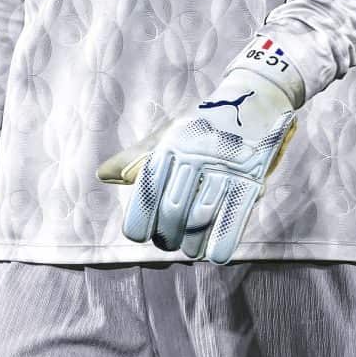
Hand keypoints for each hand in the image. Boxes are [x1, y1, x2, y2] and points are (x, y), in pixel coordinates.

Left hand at [97, 39, 303, 262]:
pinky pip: (234, 215)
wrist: (253, 101)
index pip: (148, 187)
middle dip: (166, 235)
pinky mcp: (252, 178)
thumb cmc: (202, 125)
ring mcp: (225, 167)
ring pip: (201, 217)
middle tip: (166, 242)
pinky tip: (213, 255)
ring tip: (187, 247)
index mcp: (171, 145)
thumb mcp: (168, 135)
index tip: (137, 235)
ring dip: (191, 241)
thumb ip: (136, 158)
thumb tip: (102, 175)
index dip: (140, 216)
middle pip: (173, 208)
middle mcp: (196, 155)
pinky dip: (223, 240)